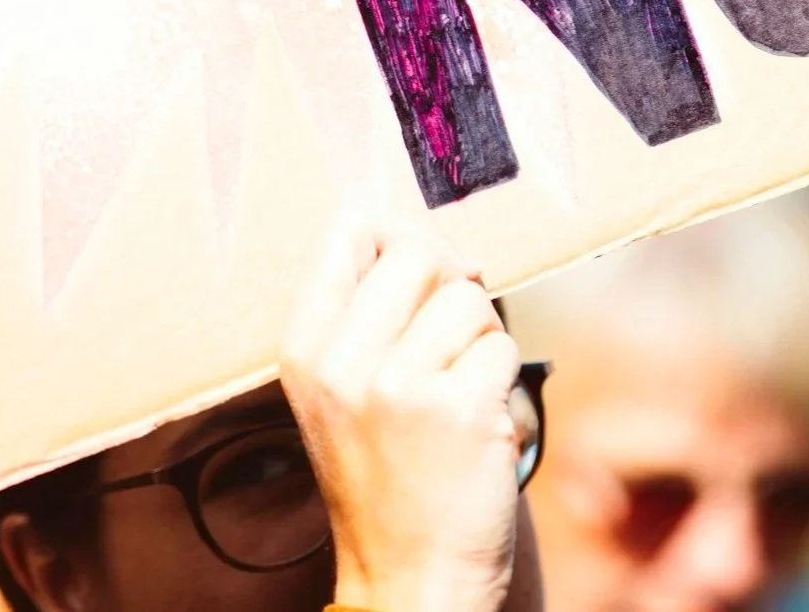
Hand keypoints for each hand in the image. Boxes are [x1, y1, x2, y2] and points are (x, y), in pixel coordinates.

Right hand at [281, 227, 520, 611]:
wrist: (410, 580)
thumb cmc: (388, 476)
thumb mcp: (343, 390)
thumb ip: (375, 314)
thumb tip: (457, 255)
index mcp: (306, 347)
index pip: (348, 232)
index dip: (398, 236)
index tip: (422, 273)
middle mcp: (343, 361)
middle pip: (418, 252)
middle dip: (450, 283)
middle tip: (451, 338)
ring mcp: (399, 385)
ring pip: (469, 298)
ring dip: (482, 336)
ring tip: (462, 388)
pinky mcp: (459, 410)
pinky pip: (503, 347)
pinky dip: (503, 380)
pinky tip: (479, 422)